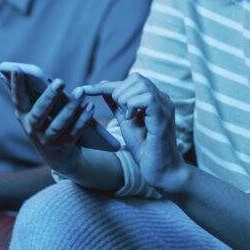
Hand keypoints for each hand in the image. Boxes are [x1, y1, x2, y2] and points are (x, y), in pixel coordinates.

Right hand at [10, 72, 96, 175]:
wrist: (56, 156)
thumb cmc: (45, 123)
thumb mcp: (37, 111)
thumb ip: (35, 95)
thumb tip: (31, 73)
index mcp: (23, 116)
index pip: (18, 99)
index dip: (16, 85)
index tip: (17, 69)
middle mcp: (32, 130)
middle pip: (39, 113)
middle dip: (50, 97)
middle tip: (60, 81)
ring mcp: (47, 140)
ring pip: (59, 124)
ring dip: (71, 107)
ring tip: (80, 91)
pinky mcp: (64, 147)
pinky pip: (74, 132)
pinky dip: (83, 119)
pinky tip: (90, 106)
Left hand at [79, 73, 188, 193]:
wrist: (161, 171)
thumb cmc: (145, 149)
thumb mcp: (126, 122)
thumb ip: (117, 105)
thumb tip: (104, 87)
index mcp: (154, 99)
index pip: (130, 81)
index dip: (106, 85)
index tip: (84, 89)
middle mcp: (162, 98)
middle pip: (136, 78)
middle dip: (118, 92)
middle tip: (120, 113)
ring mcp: (165, 105)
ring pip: (140, 85)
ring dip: (125, 99)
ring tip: (127, 117)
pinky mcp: (163, 115)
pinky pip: (146, 97)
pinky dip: (133, 105)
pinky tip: (132, 118)